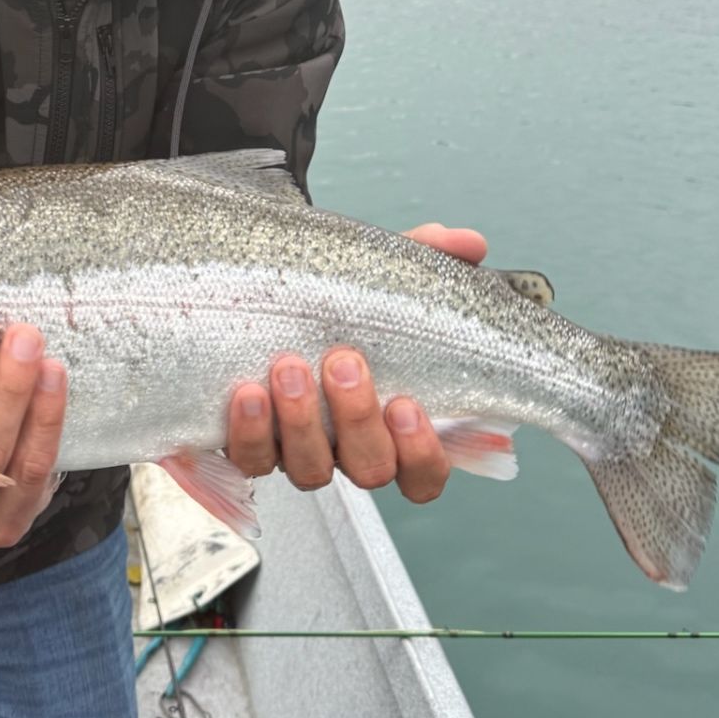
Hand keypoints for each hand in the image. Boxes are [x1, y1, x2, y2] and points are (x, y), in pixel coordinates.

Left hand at [225, 223, 488, 503]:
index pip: (425, 473)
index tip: (406, 404)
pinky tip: (249, 391)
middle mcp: (351, 448)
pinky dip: (250, 431)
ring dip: (302, 423)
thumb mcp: (387, 278)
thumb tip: (469, 244)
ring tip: (290, 367)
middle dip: (356, 418)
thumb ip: (432, 260)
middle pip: (370, 469)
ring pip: (311, 469)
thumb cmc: (345, 304)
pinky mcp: (253, 446)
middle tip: (342, 362)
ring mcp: (301, 452)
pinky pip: (251, 459)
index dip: (422, 453)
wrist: (272, 297)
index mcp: (395, 427)